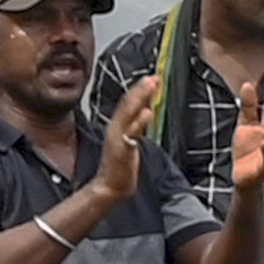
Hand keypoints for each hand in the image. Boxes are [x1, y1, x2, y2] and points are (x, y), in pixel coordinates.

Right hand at [98, 78, 159, 199]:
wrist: (110, 186)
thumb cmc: (121, 165)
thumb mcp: (132, 138)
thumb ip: (138, 122)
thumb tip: (148, 106)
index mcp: (118, 125)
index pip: (129, 102)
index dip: (141, 89)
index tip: (153, 77)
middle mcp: (116, 128)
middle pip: (128, 103)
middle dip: (141, 89)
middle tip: (153, 77)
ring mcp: (117, 138)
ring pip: (128, 113)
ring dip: (139, 98)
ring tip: (150, 86)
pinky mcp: (121, 150)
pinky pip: (130, 133)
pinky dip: (138, 122)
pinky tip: (147, 113)